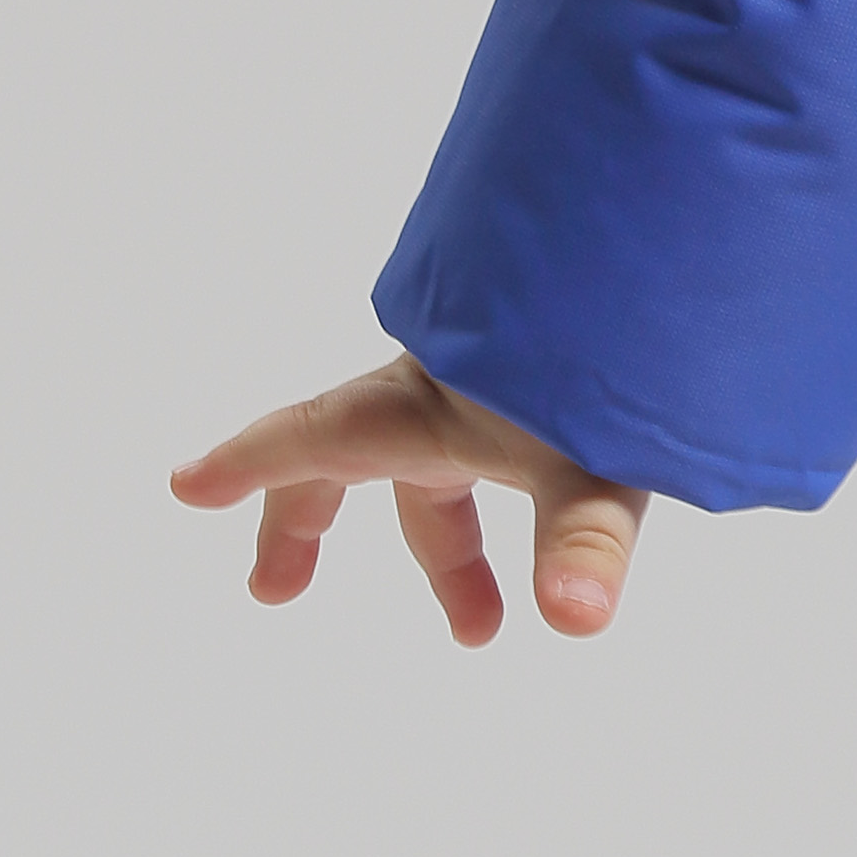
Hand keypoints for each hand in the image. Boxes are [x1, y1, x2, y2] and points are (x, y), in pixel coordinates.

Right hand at [171, 357, 648, 643]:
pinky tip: (559, 539)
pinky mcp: (558, 370)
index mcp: (426, 404)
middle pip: (359, 457)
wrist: (672, 231)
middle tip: (277, 593)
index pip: (313, 438)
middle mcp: (450, 387)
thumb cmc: (616, 340)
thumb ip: (587, 537)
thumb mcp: (597, 450)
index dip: (247, 464)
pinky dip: (498, 494)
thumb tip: (575, 617)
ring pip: (442, 460)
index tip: (183, 486)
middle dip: (312, 523)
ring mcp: (501, 375)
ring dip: (448, 541)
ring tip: (482, 624)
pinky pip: (502, 437)